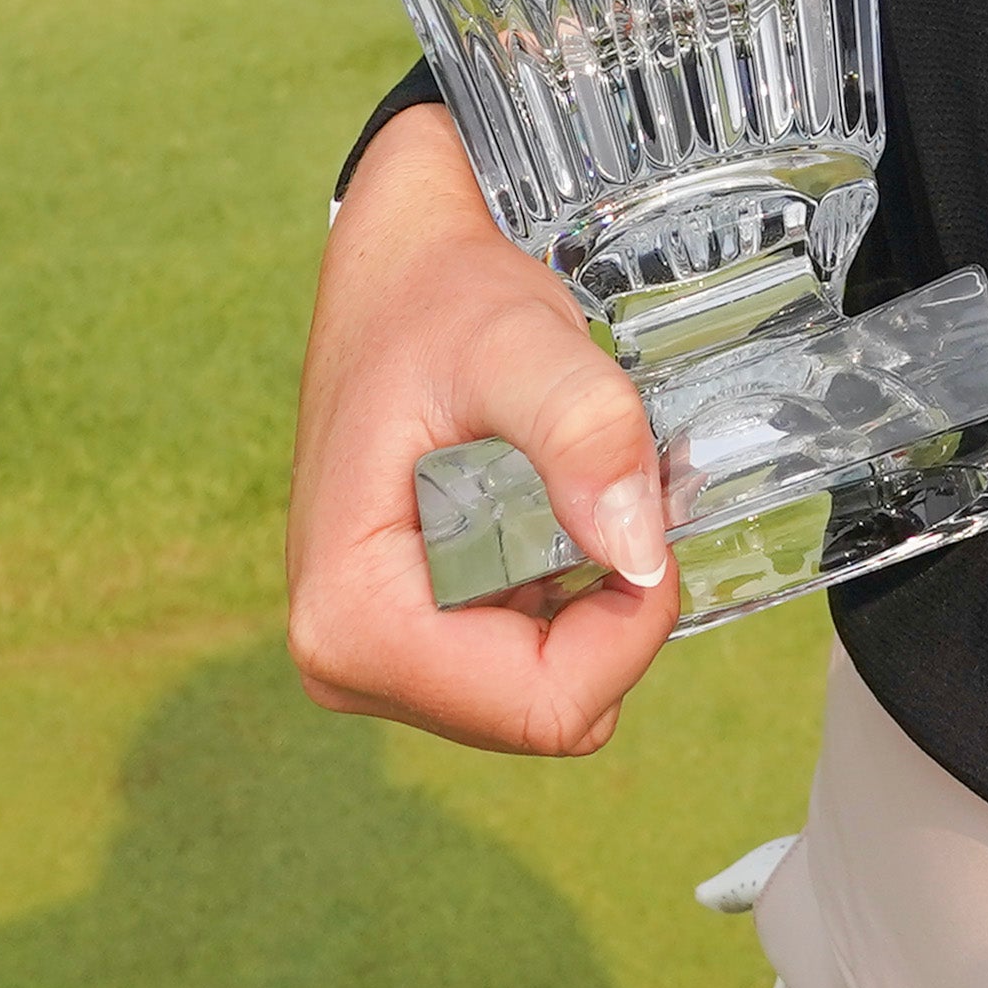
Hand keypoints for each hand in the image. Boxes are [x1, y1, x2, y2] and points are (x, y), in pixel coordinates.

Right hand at [284, 105, 682, 747]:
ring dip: (591, 606)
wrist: (395, 275)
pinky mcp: (402, 637)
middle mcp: (345, 661)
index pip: (541, 708)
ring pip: (543, 695)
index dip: (628, 631)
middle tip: (611, 491)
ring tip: (571, 492)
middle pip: (545, 711)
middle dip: (611, 615)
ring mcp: (371, 657)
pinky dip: (565, 603)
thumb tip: (638, 551)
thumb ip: (583, 430)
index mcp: (351, 621)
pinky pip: (523, 666)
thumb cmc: (441, 303)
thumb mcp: (520, 344)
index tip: (642, 518)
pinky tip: (551, 517)